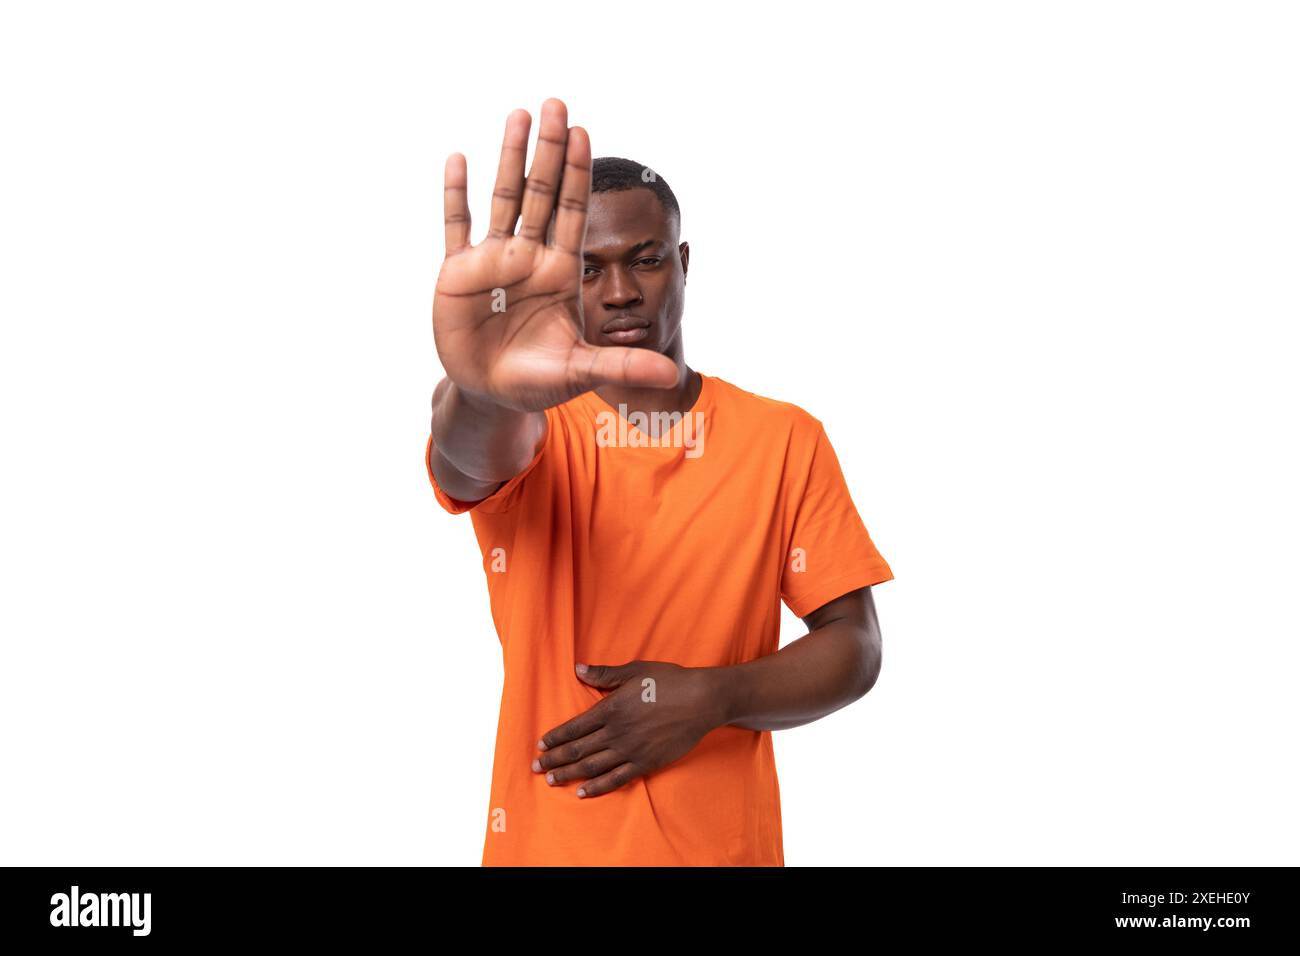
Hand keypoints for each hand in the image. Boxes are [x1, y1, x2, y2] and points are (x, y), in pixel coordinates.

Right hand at [434, 98, 678, 411]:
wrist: (492, 395)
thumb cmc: (539, 382)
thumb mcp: (582, 372)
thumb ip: (622, 366)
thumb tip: (669, 373)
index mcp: (560, 273)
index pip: (573, 213)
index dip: (579, 174)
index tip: (585, 134)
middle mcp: (529, 257)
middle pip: (542, 193)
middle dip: (550, 151)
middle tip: (558, 104)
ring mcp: (493, 261)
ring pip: (503, 198)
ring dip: (509, 157)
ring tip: (519, 114)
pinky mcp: (458, 274)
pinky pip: (457, 226)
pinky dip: (456, 195)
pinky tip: (458, 159)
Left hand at [532, 660, 731, 797]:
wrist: (702, 701)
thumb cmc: (669, 681)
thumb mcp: (635, 671)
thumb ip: (604, 674)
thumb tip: (577, 669)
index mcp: (611, 707)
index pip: (575, 727)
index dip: (556, 737)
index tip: (541, 745)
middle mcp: (617, 731)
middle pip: (578, 749)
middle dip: (555, 759)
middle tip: (536, 768)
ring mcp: (631, 749)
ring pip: (592, 766)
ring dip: (569, 774)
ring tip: (551, 781)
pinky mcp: (646, 762)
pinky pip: (616, 778)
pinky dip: (597, 787)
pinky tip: (582, 792)